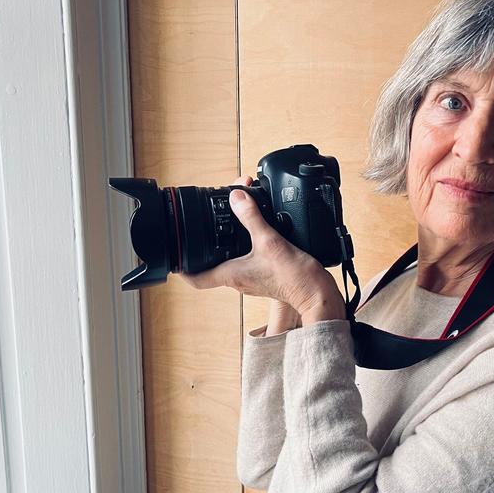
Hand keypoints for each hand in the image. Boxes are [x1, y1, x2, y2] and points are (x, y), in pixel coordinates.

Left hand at [182, 181, 345, 324]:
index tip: (175, 254)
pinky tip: (256, 230)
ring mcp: (252, 279)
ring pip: (230, 260)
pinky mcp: (266, 275)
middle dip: (207, 243)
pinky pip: (248, 259)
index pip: (196, 278)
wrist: (318, 294)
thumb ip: (252, 218)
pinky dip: (246, 243)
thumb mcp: (270, 242)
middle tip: (206, 224)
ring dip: (228, 241)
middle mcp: (239, 279)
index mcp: (232, 275)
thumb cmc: (295, 278)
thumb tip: (236, 197)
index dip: (181, 268)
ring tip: (233, 220)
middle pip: (211, 264)